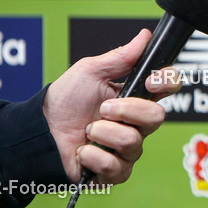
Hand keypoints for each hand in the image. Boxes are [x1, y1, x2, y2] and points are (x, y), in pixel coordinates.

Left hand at [42, 29, 181, 184]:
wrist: (38, 132)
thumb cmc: (64, 101)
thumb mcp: (90, 72)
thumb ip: (122, 57)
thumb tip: (145, 36)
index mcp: (135, 96)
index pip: (168, 87)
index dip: (166, 83)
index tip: (150, 81)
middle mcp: (136, 123)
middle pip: (157, 117)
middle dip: (126, 111)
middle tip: (103, 109)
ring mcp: (127, 148)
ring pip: (134, 142)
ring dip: (104, 133)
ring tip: (87, 131)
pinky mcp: (115, 171)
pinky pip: (118, 166)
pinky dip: (94, 156)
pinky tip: (82, 151)